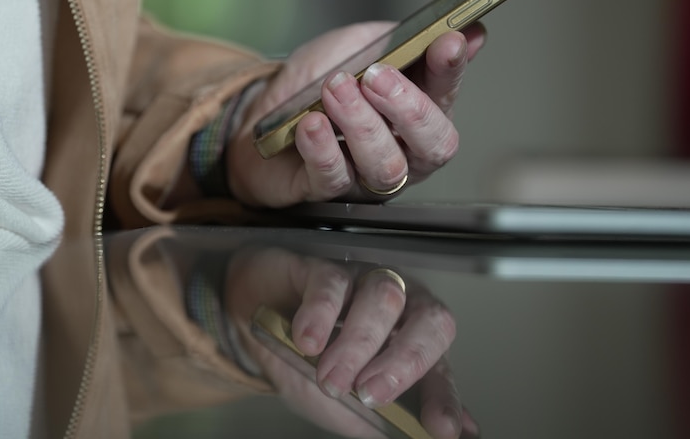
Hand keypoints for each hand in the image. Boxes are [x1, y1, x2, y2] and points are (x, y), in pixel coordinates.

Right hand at [225, 248, 478, 438]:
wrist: (246, 323)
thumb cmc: (303, 364)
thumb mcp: (339, 407)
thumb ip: (380, 422)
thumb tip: (436, 435)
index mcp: (409, 344)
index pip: (440, 369)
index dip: (443, 399)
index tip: (440, 428)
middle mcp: (398, 308)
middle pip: (429, 320)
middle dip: (405, 361)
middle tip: (370, 393)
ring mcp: (363, 283)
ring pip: (383, 298)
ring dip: (357, 344)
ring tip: (329, 377)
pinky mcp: (324, 268)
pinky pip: (333, 284)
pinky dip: (321, 315)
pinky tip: (307, 342)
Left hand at [226, 22, 484, 206]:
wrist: (259, 109)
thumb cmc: (314, 82)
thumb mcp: (357, 46)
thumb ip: (403, 41)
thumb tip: (467, 34)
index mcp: (417, 111)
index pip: (447, 94)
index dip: (451, 70)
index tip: (446, 43)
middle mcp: (402, 150)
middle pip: (432, 145)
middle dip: (408, 107)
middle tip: (377, 76)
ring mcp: (365, 176)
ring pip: (385, 165)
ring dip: (361, 123)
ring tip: (334, 89)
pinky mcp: (324, 190)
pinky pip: (333, 177)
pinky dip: (323, 147)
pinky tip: (312, 123)